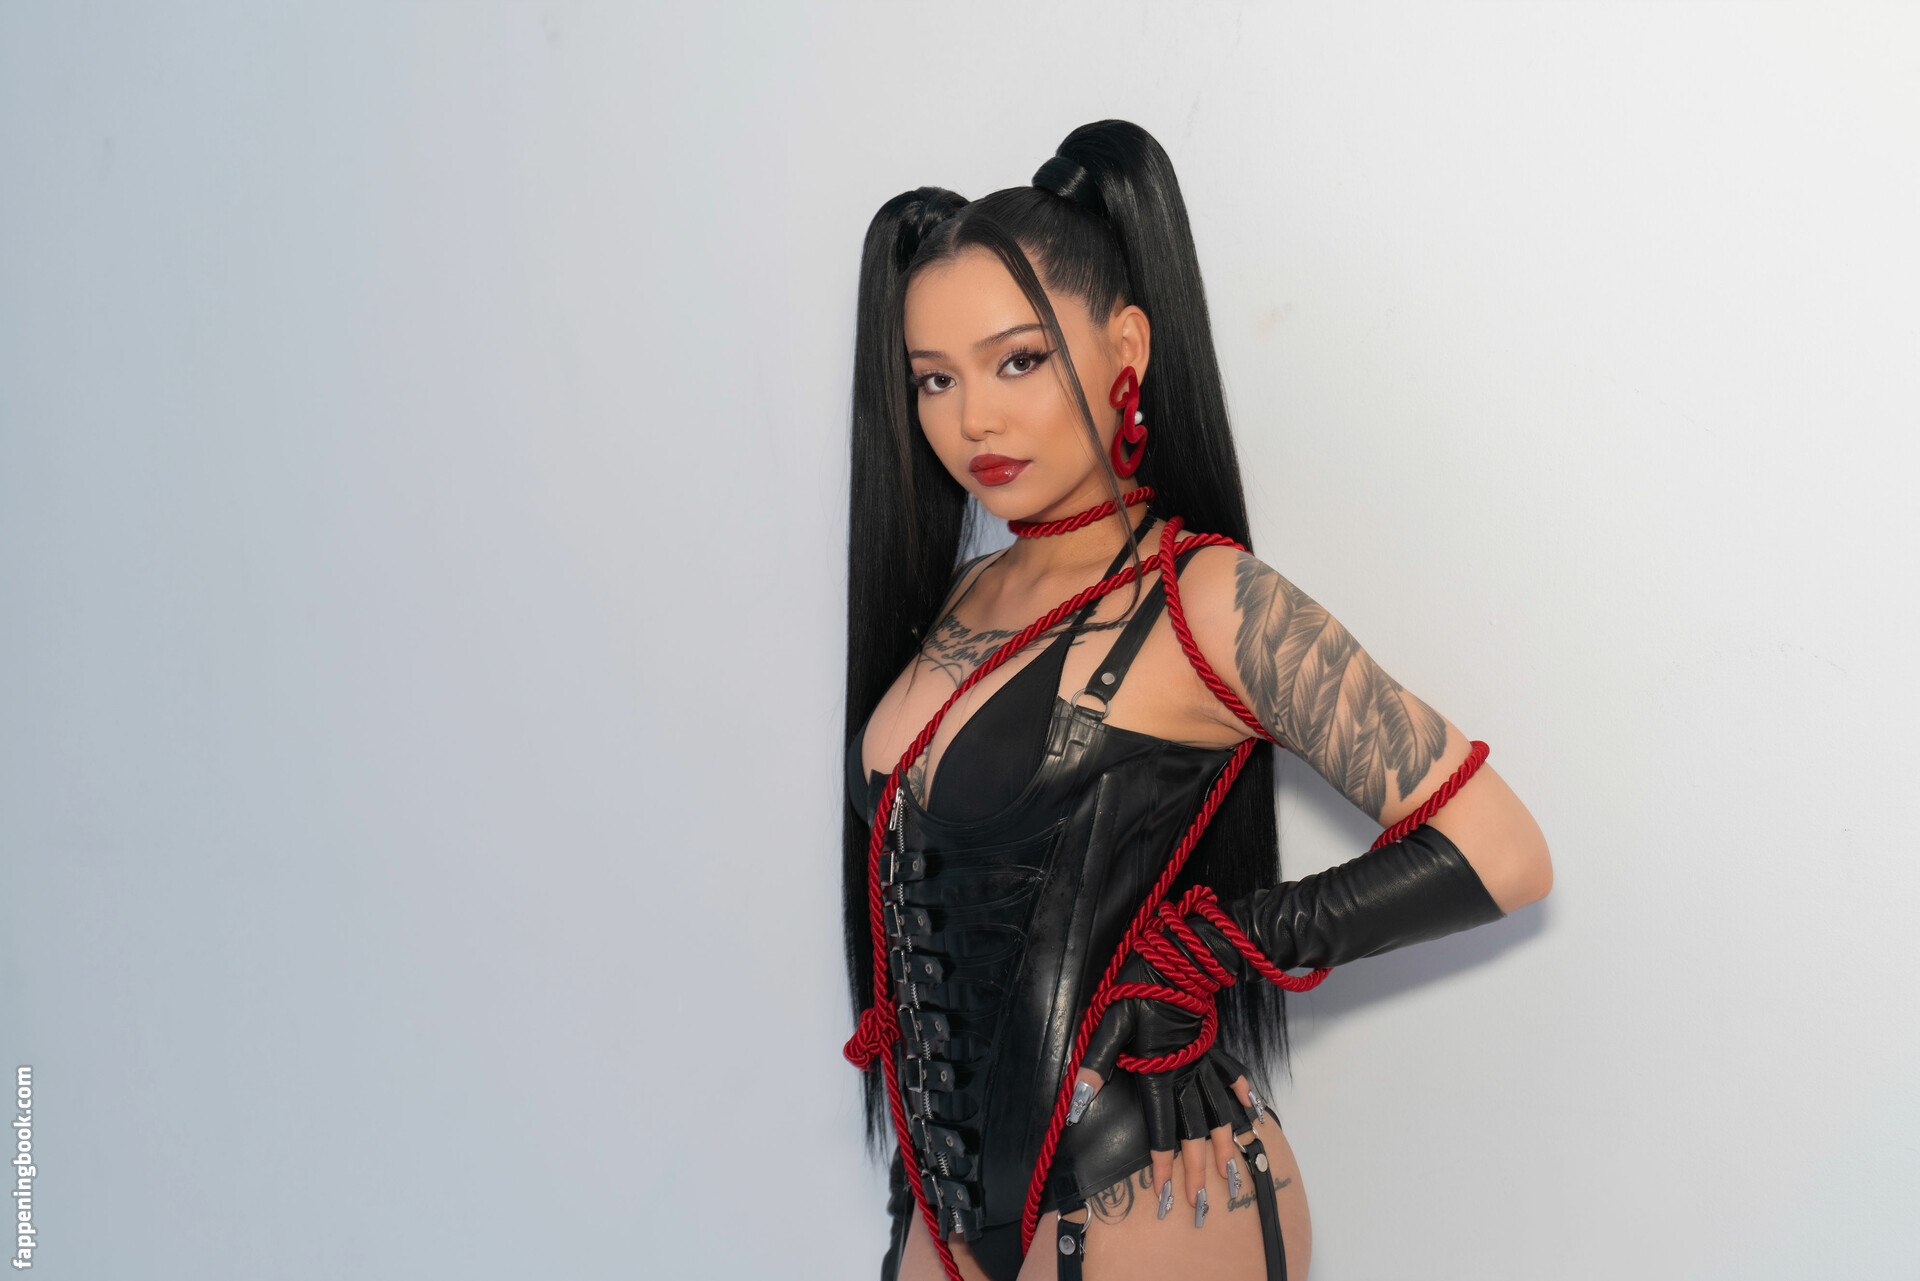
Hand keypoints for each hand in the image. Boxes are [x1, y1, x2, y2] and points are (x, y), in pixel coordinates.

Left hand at [1068, 952, 1262, 1222]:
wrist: (1178, 955)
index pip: (1161, 1126)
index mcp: (1162, 1071)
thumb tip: (1078, 1103)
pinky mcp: (1212, 1045)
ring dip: (1228, 1145)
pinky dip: (1243, 1096)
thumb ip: (1097, 1064)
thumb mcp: (1111, 1022)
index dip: (1162, 1162)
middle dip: (1199, 1170)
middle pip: (1195, 1130)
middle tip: (1201, 1204)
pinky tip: (1253, 1114)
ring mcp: (1204, 1060)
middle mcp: (1188, 1072)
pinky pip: (1232, 1074)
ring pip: (1220, 1110)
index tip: (1165, 1193)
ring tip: (1235, 1175)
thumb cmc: (1140, 988)